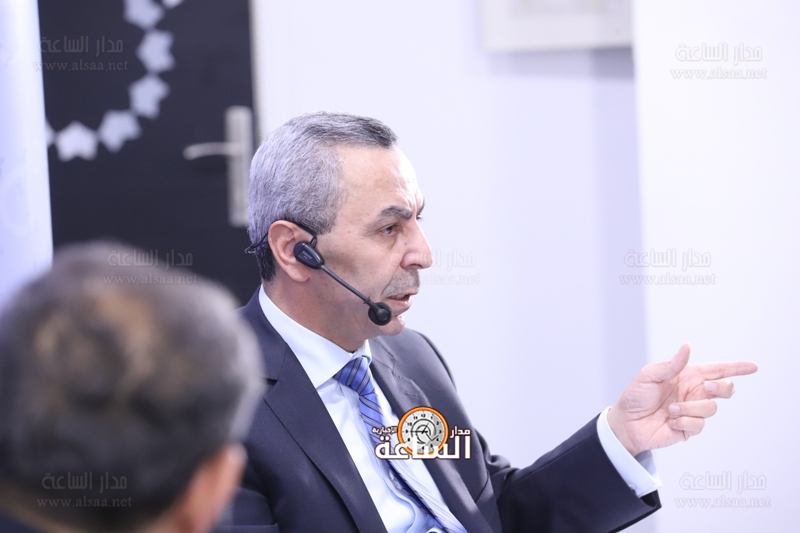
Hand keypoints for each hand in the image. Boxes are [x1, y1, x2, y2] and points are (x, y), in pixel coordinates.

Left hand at [607, 343, 757, 456]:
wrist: (626, 423)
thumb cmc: (635, 396)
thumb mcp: (648, 376)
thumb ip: (670, 365)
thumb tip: (687, 347)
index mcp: (687, 376)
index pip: (716, 370)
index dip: (736, 368)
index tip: (753, 366)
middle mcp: (693, 392)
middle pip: (724, 389)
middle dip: (720, 387)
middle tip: (705, 387)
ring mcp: (693, 411)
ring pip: (711, 408)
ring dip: (690, 408)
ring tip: (669, 410)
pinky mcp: (689, 428)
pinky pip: (698, 425)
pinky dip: (683, 422)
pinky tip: (670, 421)